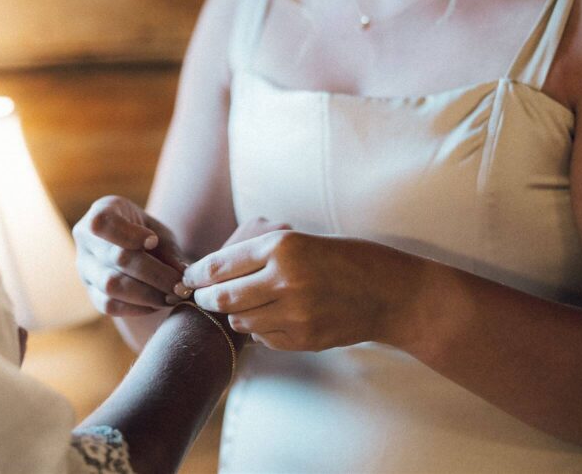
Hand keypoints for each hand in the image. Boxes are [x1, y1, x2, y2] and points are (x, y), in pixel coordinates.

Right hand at [74, 196, 188, 316]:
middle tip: (180, 285)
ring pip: (112, 285)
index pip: (103, 222)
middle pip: (116, 257)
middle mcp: (85, 240)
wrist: (134, 252)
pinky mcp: (91, 293)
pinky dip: (138, 307)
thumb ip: (169, 251)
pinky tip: (156, 304)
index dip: (129, 234)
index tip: (153, 241)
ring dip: (148, 294)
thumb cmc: (149, 236)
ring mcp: (85, 268)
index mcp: (101, 211)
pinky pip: (110, 305)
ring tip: (173, 296)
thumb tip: (181, 274)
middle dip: (155, 274)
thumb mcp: (161, 234)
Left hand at [181, 231, 423, 351]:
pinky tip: (271, 317)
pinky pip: (264, 337)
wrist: (392, 293)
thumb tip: (214, 272)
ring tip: (242, 305)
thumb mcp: (302, 242)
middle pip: (223, 298)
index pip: (220, 266)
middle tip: (202, 297)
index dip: (197, 275)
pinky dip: (260, 329)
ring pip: (241, 320)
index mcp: (282, 247)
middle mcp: (285, 279)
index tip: (189, 278)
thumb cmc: (347, 259)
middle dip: (206, 299)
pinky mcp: (304, 338)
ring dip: (235, 314)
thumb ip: (261, 255)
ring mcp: (295, 313)